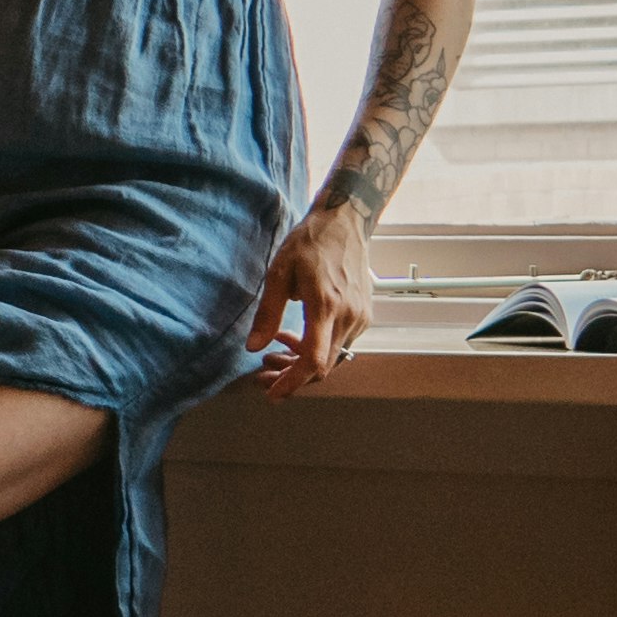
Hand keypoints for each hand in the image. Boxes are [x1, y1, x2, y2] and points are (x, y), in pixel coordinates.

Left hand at [246, 207, 376, 397]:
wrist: (345, 222)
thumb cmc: (309, 242)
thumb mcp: (279, 272)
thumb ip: (267, 313)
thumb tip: (253, 347)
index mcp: (326, 306)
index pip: (313, 361)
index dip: (293, 383)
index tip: (272, 394)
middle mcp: (349, 316)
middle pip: (323, 366)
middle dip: (292, 377)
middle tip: (264, 374)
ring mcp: (360, 317)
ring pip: (331, 357)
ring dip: (302, 363)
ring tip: (273, 354)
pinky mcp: (363, 315)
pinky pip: (339, 344)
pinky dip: (316, 349)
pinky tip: (294, 336)